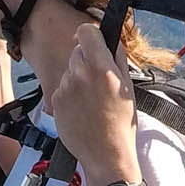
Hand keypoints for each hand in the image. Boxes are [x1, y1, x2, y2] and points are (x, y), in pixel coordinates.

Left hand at [47, 26, 137, 185]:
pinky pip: (62, 88)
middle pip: (77, 51)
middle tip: (99, 81)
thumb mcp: (128, 87)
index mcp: (102, 68)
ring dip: (78, 79)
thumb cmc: (121, 124)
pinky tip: (82, 109)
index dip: (91, 36)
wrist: (107, 154)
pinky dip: (70, 95)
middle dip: (87, 60)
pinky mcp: (56, 101)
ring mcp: (66, 88)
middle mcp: (80, 74)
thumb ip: (119, 59)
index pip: (86, 31)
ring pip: (69, 71)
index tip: (94, 44)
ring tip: (91, 100)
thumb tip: (113, 40)